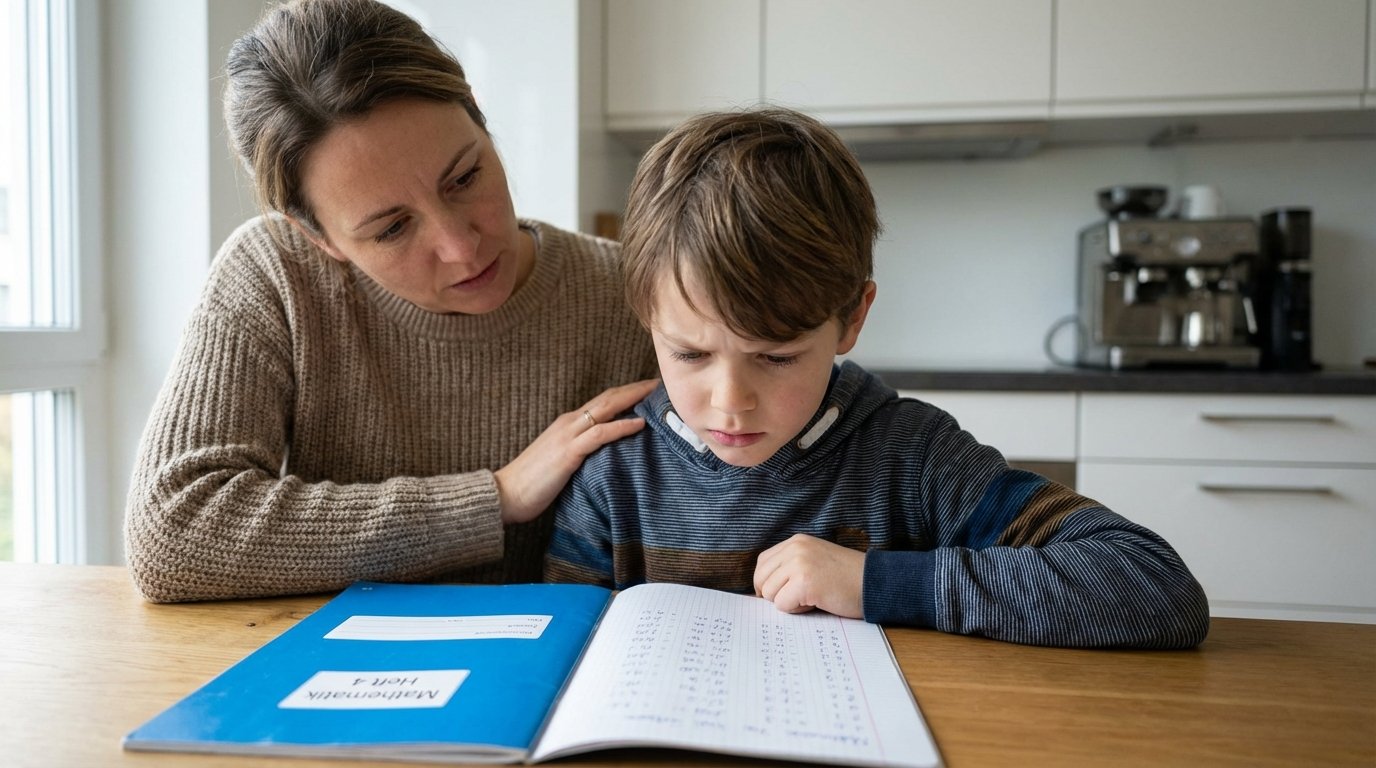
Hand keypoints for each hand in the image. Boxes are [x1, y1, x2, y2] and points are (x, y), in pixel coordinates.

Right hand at [494, 378, 658, 524]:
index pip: (603, 402)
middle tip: (661, 382)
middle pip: (609, 398)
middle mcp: (569, 423)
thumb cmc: (532, 483)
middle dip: (636, 389)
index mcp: (567, 424)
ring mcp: (568, 435)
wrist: (506, 495)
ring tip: (658, 395)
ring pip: (607, 408)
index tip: (650, 390)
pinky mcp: (568, 452)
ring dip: (635, 399)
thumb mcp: (561, 462)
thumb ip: (580, 453)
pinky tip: (640, 424)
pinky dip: (621, 426)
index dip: (627, 393)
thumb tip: (604, 458)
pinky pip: (600, 434)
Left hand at [753, 534, 864, 618]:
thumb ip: (790, 565)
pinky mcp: (805, 583)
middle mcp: (795, 548)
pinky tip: (816, 602)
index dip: (768, 582)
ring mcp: (799, 564)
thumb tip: (762, 588)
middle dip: (775, 594)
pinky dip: (797, 610)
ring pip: (769, 593)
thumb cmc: (846, 577)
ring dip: (788, 602)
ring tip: (812, 597)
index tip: (783, 591)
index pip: (763, 563)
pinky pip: (782, 605)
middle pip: (761, 579)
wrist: (874, 582)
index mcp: (796, 541)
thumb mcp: (814, 559)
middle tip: (799, 597)